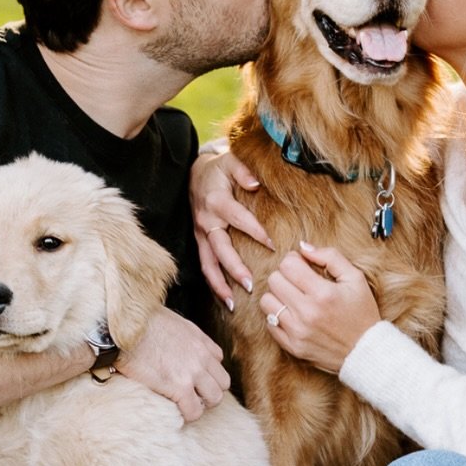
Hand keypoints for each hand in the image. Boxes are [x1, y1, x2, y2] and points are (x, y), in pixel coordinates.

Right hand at [117, 307, 229, 421]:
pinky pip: (194, 410)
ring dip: (202, 404)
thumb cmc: (137, 323)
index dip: (206, 371)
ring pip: (214, 398)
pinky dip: (187, 414)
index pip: (218, 360)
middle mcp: (201, 356)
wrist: (121, 330)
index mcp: (199, 339)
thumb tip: (175, 344)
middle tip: (191, 394)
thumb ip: (181, 335)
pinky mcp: (179, 387)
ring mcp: (193, 372)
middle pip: (222, 382)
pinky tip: (175, 411)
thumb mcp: (169, 321)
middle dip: (209, 390)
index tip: (193, 377)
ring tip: (184, 404)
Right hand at [190, 146, 273, 305]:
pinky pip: (205, 265)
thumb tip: (256, 184)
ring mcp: (201, 234)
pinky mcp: (200, 241)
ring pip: (208, 263)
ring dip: (219, 284)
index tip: (271, 244)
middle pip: (220, 248)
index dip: (254, 231)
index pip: (238, 219)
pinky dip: (213, 283)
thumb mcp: (231, 161)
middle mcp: (207, 221)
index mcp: (217, 201)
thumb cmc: (218, 170)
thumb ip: (243, 171)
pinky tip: (225, 299)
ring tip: (232, 304)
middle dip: (233, 268)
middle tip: (250, 284)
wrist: (194, 174)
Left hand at [259, 244, 380, 373]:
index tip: (303, 265)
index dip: (294, 260)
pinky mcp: (293, 346)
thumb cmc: (362, 312)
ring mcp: (298, 332)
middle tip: (299, 281)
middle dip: (285, 276)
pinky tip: (293, 314)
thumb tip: (303, 247)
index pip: (288, 265)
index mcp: (323, 293)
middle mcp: (307, 313)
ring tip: (294, 298)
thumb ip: (330, 257)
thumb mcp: (355, 278)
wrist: (366, 351)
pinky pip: (269, 324)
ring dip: (278, 296)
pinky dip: (278, 316)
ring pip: (266, 302)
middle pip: (274, 281)